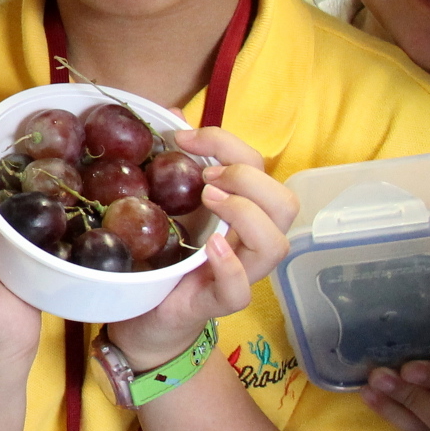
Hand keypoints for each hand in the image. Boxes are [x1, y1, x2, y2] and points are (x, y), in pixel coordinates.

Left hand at [105, 127, 292, 365]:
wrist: (144, 318)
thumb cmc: (162, 258)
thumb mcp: (165, 205)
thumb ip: (174, 164)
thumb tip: (169, 112)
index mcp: (240, 212)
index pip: (259, 166)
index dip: (227, 143)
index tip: (183, 137)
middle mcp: (248, 242)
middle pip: (285, 203)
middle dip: (249, 178)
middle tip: (207, 178)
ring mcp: (239, 274)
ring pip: (276, 244)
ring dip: (246, 212)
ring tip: (209, 199)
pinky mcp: (216, 304)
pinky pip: (240, 289)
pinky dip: (230, 265)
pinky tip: (211, 246)